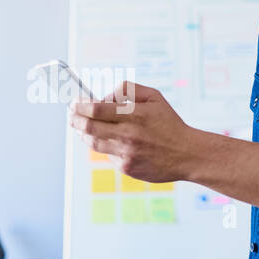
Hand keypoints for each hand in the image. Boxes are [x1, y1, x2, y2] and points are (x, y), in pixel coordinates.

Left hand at [68, 81, 200, 183]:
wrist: (188, 154)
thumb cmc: (169, 122)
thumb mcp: (154, 96)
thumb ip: (128, 90)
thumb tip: (105, 97)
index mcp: (134, 114)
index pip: (95, 109)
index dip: (80, 105)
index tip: (73, 102)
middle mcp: (128, 134)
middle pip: (88, 127)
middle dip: (74, 119)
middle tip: (71, 114)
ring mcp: (126, 153)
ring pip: (92, 143)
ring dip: (83, 134)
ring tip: (82, 127)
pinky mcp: (127, 168)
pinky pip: (107, 155)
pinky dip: (104, 147)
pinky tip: (109, 141)